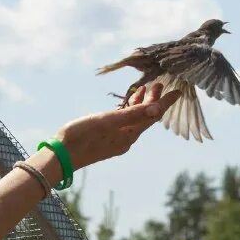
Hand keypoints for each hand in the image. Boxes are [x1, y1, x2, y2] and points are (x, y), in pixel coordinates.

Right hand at [55, 83, 179, 168]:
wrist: (60, 157)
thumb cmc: (82, 136)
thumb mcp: (108, 121)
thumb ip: (132, 114)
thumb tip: (157, 109)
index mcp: (130, 134)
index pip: (154, 116)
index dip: (166, 102)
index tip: (179, 90)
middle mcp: (127, 139)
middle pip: (146, 117)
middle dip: (154, 100)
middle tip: (159, 83)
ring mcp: (116, 140)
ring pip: (135, 119)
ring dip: (141, 103)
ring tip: (146, 88)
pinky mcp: (106, 139)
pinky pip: (124, 122)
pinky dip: (129, 110)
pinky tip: (125, 103)